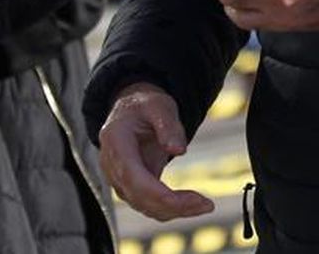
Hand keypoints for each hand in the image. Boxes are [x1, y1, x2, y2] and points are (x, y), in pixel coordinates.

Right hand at [98, 83, 214, 219]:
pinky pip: (150, 205)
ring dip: (175, 211)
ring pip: (145, 207)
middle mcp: (112, 167)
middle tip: (206, 204)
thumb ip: (168, 125)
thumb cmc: (145, 106)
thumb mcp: (159, 106)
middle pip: (139, 198)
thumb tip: (178, 150)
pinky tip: (194, 205)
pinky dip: (172, 209)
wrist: (132, 112)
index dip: (160, 194)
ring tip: (205, 205)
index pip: (133, 178)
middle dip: (174, 206)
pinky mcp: (132, 188)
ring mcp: (120, 180)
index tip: (191, 199)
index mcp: (116, 143)